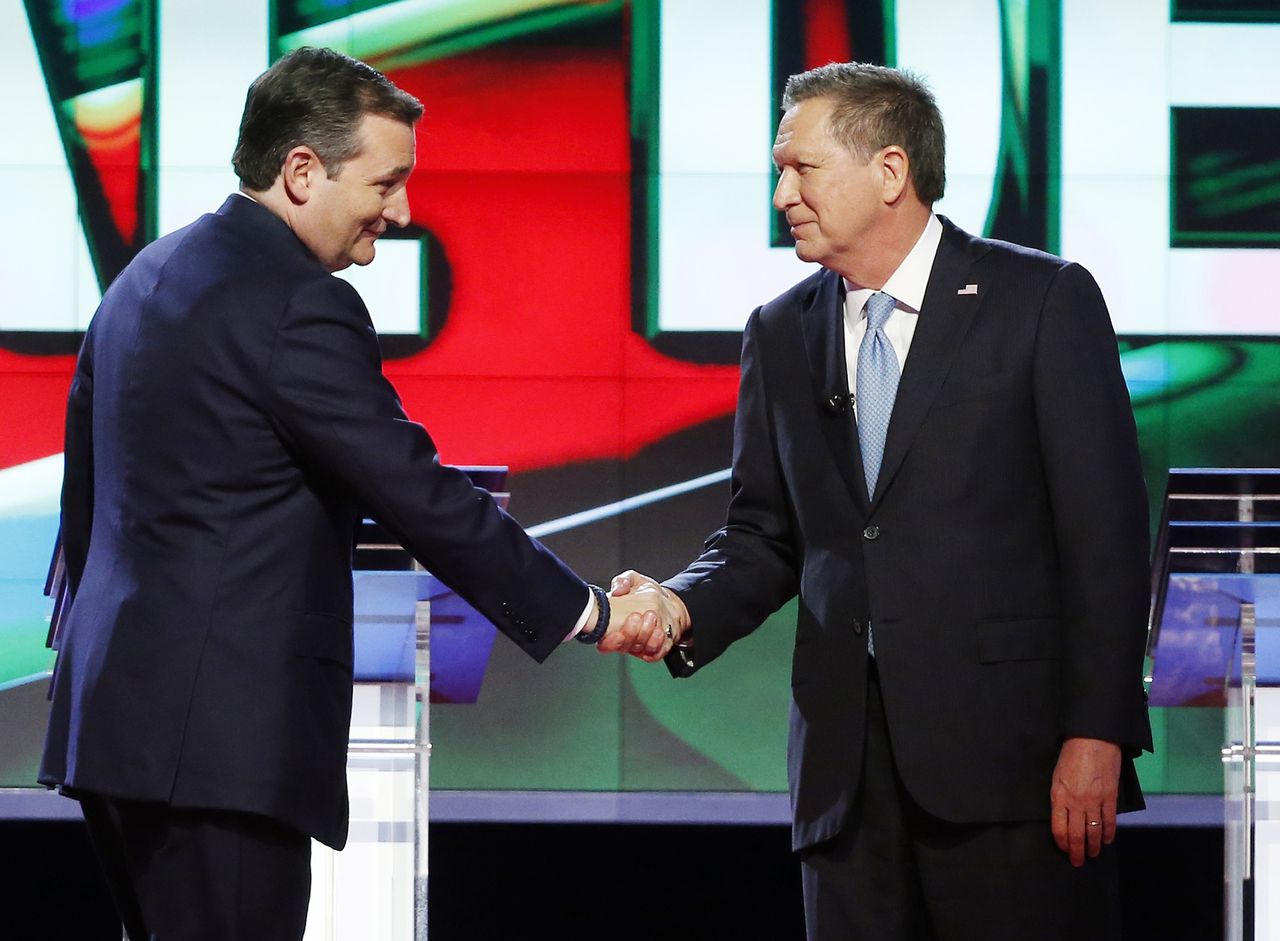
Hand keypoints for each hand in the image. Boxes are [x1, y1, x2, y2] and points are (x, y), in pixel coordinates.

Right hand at [598, 571, 689, 661]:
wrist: (670, 601)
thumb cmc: (648, 593)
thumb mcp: (633, 580)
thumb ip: (622, 581)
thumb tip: (617, 590)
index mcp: (613, 625)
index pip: (604, 642)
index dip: (609, 642)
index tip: (616, 633)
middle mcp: (626, 639)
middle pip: (623, 646)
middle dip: (630, 633)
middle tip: (636, 616)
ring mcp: (640, 646)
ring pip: (639, 649)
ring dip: (644, 635)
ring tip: (651, 617)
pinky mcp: (656, 649)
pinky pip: (656, 653)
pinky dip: (657, 643)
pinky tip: (660, 631)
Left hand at [1050, 737, 1121, 866]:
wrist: (1093, 739)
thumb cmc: (1070, 754)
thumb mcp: (1057, 775)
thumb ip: (1060, 796)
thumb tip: (1063, 815)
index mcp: (1059, 796)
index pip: (1059, 828)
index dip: (1062, 843)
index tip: (1064, 850)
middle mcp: (1075, 802)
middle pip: (1076, 835)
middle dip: (1077, 852)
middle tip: (1078, 862)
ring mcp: (1094, 801)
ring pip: (1093, 832)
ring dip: (1092, 847)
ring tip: (1092, 855)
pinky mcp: (1110, 797)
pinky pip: (1109, 821)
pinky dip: (1108, 834)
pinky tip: (1106, 841)